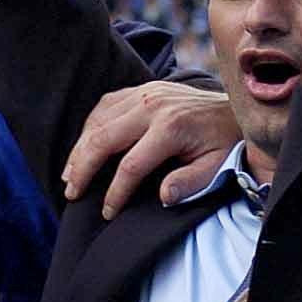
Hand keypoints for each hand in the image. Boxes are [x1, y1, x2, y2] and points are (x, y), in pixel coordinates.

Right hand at [62, 83, 239, 218]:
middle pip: (104, 138)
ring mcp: (145, 92)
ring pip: (99, 121)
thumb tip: (163, 197)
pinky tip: (84, 146)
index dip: (115, 193)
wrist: (232, 107)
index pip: (131, 165)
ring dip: (80, 148)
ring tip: (70, 175)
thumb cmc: (223, 142)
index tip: (107, 213)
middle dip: (83, 169)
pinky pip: (106, 105)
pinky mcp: (142, 88)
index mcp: (171, 127)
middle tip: (72, 193)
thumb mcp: (215, 166)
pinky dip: (90, 127)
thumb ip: (190, 182)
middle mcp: (153, 105)